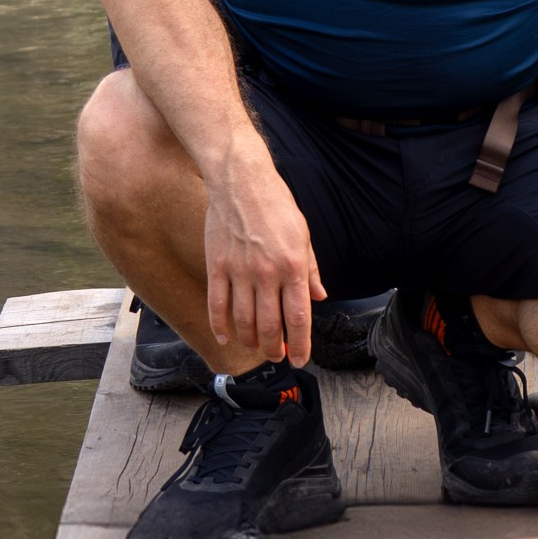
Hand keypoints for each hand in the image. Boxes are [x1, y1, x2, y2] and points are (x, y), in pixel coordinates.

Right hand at [204, 139, 325, 366]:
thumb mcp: (303, 233)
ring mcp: (240, 271)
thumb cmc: (276, 204)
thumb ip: (310, 269)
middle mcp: (267, 272)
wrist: (241, 179)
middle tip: (277, 355)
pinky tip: (227, 337)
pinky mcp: (217, 266)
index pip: (298, 317)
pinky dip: (221, 327)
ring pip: (244, 322)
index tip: (300, 359)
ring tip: (256, 346)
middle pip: (270, 327)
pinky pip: (217, 306)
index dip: (300, 344)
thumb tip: (319, 296)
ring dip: (251, 341)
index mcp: (293, 265)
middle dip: (275, 349)